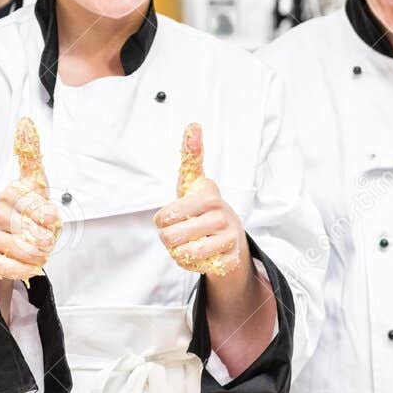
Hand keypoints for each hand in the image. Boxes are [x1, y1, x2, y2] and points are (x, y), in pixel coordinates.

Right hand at [0, 118, 60, 282]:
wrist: (8, 247)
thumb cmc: (26, 214)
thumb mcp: (34, 185)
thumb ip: (31, 157)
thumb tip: (26, 121)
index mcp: (9, 194)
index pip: (27, 200)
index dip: (43, 211)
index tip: (53, 219)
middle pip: (24, 226)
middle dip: (43, 237)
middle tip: (46, 240)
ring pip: (16, 247)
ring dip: (35, 254)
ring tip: (40, 253)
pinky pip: (4, 266)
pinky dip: (22, 269)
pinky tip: (31, 267)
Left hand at [153, 124, 246, 277]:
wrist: (230, 235)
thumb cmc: (203, 206)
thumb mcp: (193, 180)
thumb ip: (191, 153)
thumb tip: (193, 124)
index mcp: (209, 196)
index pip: (164, 217)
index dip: (162, 221)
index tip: (173, 216)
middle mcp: (222, 216)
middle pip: (171, 238)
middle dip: (169, 238)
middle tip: (180, 232)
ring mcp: (228, 239)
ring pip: (184, 254)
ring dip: (179, 252)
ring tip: (190, 242)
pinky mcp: (230, 260)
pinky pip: (196, 267)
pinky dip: (192, 264)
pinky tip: (200, 254)